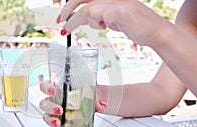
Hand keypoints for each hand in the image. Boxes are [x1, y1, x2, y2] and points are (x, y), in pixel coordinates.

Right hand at [39, 81, 106, 126]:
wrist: (93, 102)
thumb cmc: (86, 93)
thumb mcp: (91, 92)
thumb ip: (96, 98)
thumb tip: (101, 104)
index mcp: (59, 89)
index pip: (46, 86)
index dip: (47, 88)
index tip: (54, 91)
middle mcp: (54, 101)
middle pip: (44, 103)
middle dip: (50, 107)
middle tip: (60, 110)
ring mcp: (54, 113)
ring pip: (46, 116)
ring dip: (50, 120)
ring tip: (57, 123)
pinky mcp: (58, 123)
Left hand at [57, 0, 172, 45]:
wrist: (156, 32)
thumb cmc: (135, 25)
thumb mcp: (113, 20)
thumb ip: (100, 17)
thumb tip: (85, 19)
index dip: (71, 6)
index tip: (62, 18)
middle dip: (68, 10)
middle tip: (60, 22)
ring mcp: (117, 3)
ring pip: (88, 9)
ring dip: (75, 21)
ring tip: (68, 30)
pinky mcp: (122, 12)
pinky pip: (102, 16)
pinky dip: (97, 23)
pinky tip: (104, 27)